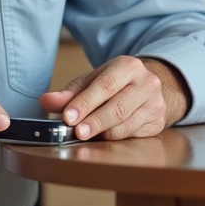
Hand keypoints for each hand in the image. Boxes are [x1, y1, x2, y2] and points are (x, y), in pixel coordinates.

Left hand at [39, 56, 190, 140]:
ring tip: (87, 135)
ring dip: (103, 133)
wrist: (148, 88)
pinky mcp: (157, 122)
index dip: (85, 103)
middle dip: (94, 122)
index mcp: (127, 66)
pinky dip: (114, 139)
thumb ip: (69, 93)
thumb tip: (46, 101)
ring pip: (125, 124)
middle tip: (77, 132)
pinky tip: (103, 137)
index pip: (104, 86)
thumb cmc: (115, 84)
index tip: (68, 117)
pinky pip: (133, 135)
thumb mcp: (92, 82)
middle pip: (117, 107)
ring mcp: (155, 103)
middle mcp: (146, 83)